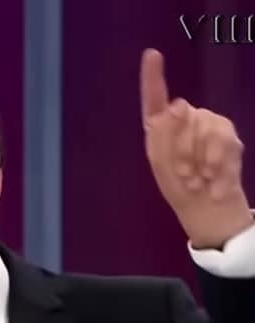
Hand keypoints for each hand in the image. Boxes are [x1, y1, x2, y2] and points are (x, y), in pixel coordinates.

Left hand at [140, 48, 252, 248]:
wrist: (207, 209)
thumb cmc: (178, 187)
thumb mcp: (162, 164)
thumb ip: (165, 134)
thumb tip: (178, 103)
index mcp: (160, 127)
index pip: (155, 98)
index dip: (153, 76)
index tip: (152, 54)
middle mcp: (185, 120)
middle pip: (183, 119)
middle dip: (183, 151)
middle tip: (185, 175)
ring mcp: (209, 125)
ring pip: (206, 128)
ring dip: (202, 160)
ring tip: (199, 180)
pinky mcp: (230, 137)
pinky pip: (226, 142)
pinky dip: (219, 167)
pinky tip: (214, 183)